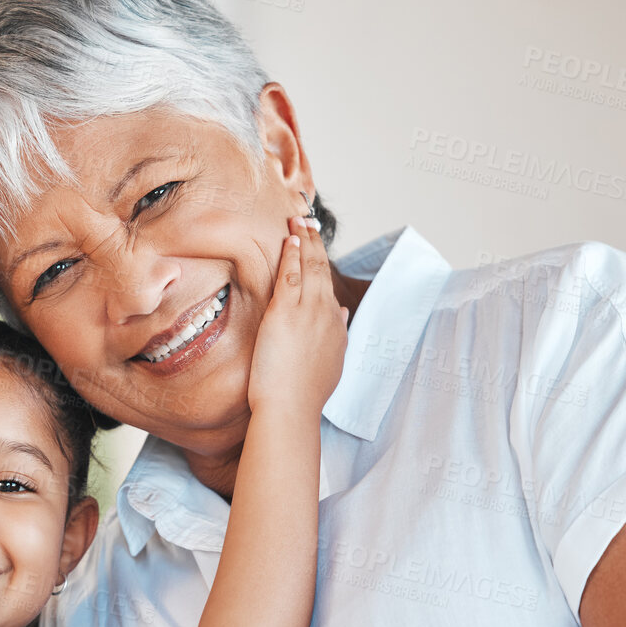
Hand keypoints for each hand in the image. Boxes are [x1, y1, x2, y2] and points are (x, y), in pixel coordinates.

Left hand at [246, 219, 347, 422]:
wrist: (291, 407)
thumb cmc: (304, 393)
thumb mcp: (331, 361)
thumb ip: (336, 335)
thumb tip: (341, 314)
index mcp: (335, 324)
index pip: (329, 284)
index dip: (321, 261)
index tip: (316, 245)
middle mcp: (326, 313)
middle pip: (321, 268)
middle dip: (314, 241)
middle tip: (307, 219)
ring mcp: (307, 311)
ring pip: (308, 266)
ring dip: (302, 239)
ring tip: (297, 219)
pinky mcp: (285, 313)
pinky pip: (290, 275)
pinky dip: (290, 253)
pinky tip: (288, 238)